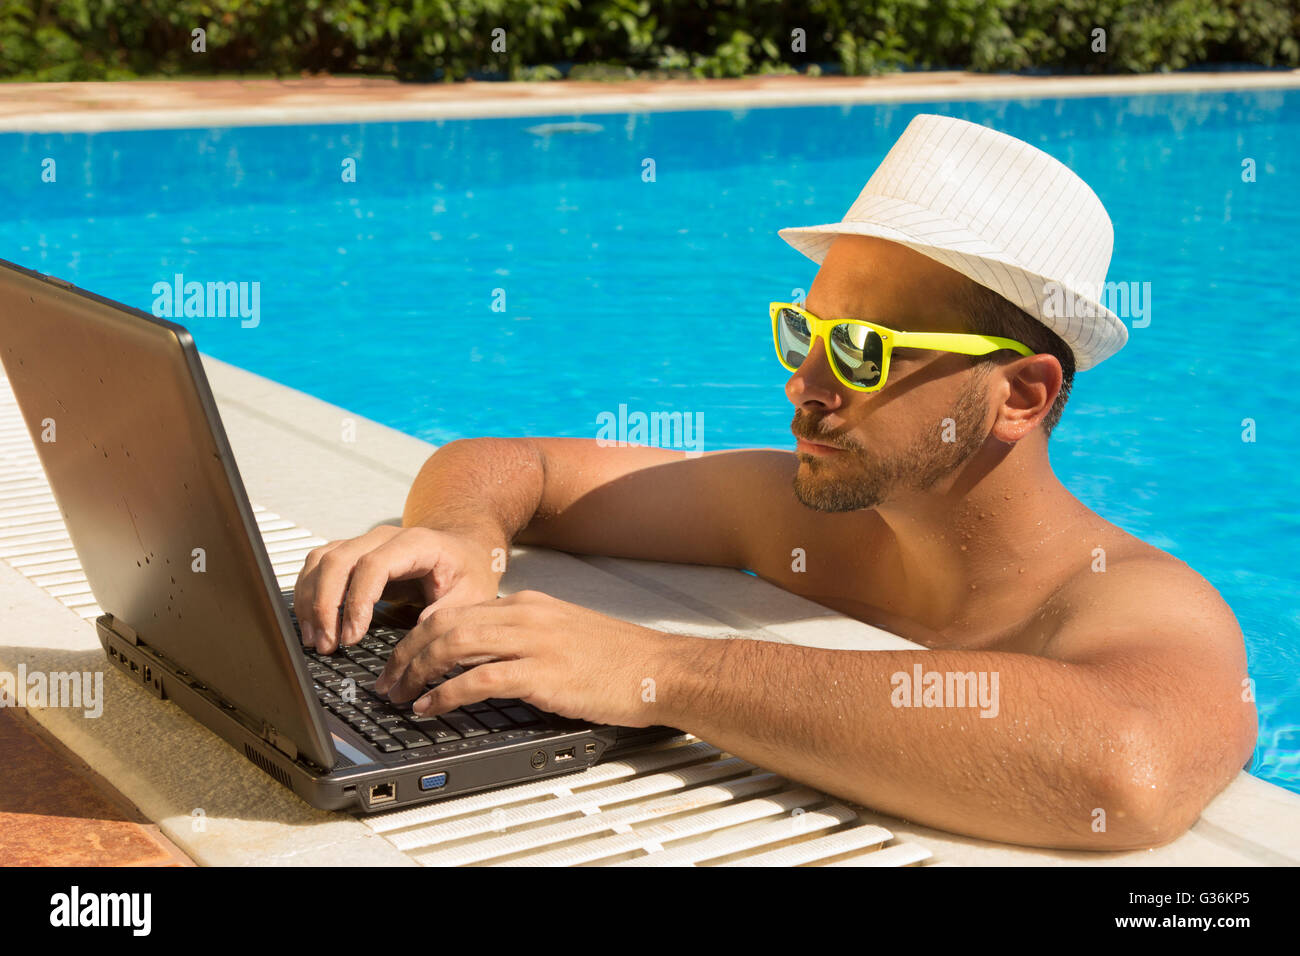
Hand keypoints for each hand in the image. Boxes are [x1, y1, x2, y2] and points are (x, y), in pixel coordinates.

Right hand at [293, 524, 501, 652]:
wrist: (464, 549)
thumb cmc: (468, 570)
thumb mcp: (473, 593)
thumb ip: (447, 611)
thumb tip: (417, 631)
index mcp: (416, 544)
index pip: (373, 565)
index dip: (357, 601)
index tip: (352, 636)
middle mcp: (384, 537)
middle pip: (338, 560)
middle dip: (325, 604)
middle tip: (327, 644)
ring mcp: (365, 543)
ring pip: (322, 560)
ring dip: (310, 600)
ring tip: (315, 639)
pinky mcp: (353, 554)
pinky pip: (319, 565)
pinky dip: (308, 593)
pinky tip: (312, 623)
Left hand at [373, 590, 675, 727]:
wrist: (659, 669)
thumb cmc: (618, 660)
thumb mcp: (564, 634)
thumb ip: (524, 638)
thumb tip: (483, 659)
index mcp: (528, 603)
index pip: (456, 611)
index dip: (418, 635)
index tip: (401, 658)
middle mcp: (525, 615)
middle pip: (444, 624)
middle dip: (405, 653)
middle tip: (386, 680)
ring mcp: (533, 641)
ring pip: (453, 645)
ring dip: (416, 671)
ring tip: (398, 694)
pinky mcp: (542, 673)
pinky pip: (479, 679)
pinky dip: (447, 694)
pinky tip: (431, 707)